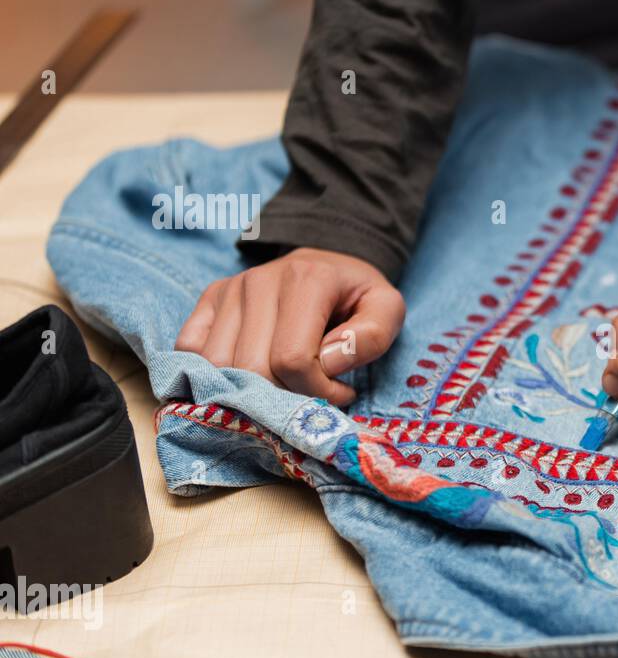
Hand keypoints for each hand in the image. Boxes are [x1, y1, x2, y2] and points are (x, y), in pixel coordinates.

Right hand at [175, 247, 404, 405]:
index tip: (341, 390)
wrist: (329, 262)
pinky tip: (248, 375)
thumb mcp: (387, 309)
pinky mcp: (210, 300)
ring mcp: (229, 290)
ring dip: (251, 390)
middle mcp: (259, 281)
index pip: (291, 359)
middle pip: (252, 368)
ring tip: (286, 383)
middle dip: (287, 396)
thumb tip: (327, 364)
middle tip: (314, 392)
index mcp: (306, 281)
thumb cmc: (357, 295)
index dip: (317, 390)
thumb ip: (371, 337)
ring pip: (218, 366)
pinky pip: (190, 349)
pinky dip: (212, 373)